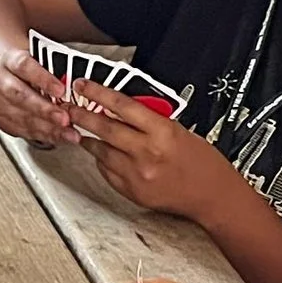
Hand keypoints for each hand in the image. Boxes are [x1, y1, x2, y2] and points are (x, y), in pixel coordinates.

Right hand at [0, 45, 78, 146]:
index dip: (43, 79)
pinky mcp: (1, 120)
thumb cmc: (33, 69)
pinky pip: (23, 130)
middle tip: (64, 118)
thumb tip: (77, 85)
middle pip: (20, 95)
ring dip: (48, 128)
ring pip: (22, 117)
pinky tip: (60, 137)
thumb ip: (56, 70)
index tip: (61, 90)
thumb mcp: (43, 61)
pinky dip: (44, 135)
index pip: (24, 66)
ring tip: (69, 133)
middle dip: (45, 110)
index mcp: (10, 59)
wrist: (12, 78)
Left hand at [71, 85, 219, 217]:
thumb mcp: (179, 130)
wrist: (213, 196)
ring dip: (89, 139)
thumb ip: (150, 120)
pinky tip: (102, 153)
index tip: (84, 86)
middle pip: (104, 128)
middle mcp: (147, 153)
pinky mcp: (132, 191)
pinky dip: (102, 160)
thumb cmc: (203, 163)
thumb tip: (122, 110)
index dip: (98, 93)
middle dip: (82, 115)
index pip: (122, 106)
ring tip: (82, 131)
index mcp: (162, 132)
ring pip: (101, 151)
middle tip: (69, 108)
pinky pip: (107, 171)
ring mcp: (137, 174)